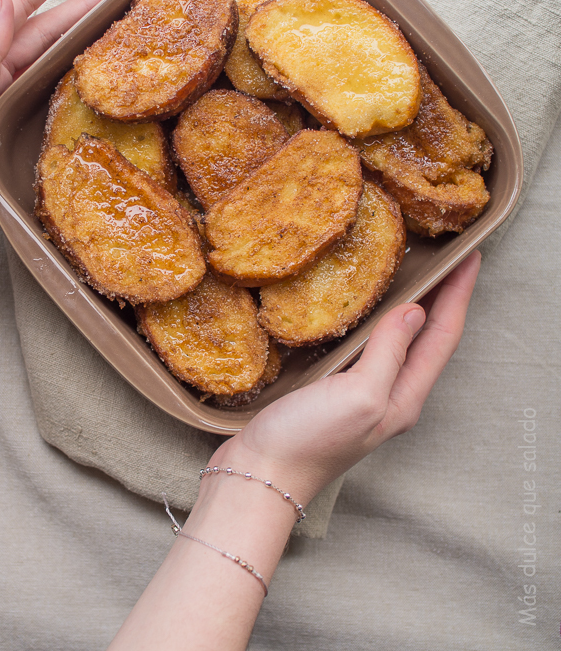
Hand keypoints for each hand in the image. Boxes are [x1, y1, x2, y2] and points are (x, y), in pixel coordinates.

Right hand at [213, 251, 481, 503]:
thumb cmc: (309, 441)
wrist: (260, 476)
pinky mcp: (335, 390)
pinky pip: (368, 346)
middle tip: (448, 256)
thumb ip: (389, 353)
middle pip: (428, 338)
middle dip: (443, 297)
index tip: (471, 255)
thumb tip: (415, 311)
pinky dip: (376, 320)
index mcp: (404, 396)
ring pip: (399, 341)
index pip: (443, 336)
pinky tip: (363, 308)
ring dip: (413, 306)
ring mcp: (362, 394)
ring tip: (416, 273)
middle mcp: (390, 395)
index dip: (458, 294)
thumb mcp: (359, 395)